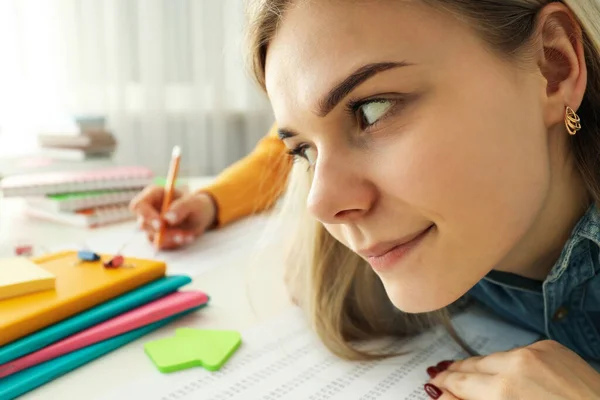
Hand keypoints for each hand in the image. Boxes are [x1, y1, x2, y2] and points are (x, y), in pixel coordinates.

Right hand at [129, 185, 217, 249]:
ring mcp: (152, 224)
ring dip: (170, 239)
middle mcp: (150, 210)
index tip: (160, 225)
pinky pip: (161, 244)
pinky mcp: (158, 236)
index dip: (146, 215)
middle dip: (161, 232)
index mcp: (154, 195)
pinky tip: (187, 238)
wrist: (202, 216)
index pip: (139, 205)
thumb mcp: (194, 203)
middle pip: (143, 223)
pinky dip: (174, 244)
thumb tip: (167, 218)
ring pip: (152, 236)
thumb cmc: (197, 204)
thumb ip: (182, 207)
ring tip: (188, 235)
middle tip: (179, 235)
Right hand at [424, 340, 599, 399]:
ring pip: (495, 356)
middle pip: (473, 365)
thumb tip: (441, 396)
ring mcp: (535, 351)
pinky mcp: (551, 346)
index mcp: (501, 391)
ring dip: (484, 367)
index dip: (443, 383)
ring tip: (472, 374)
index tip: (434, 383)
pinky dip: (511, 362)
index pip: (460, 382)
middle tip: (443, 374)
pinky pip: (519, 351)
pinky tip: (511, 373)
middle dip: (457, 371)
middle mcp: (515, 365)